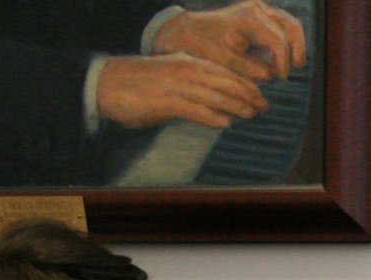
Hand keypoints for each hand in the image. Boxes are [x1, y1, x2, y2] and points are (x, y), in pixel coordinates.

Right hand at [97, 54, 268, 128]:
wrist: (107, 82)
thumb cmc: (138, 84)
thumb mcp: (170, 78)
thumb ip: (193, 89)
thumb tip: (215, 106)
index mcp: (187, 64)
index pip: (224, 73)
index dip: (245, 85)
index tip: (260, 96)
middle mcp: (185, 72)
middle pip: (225, 82)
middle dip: (247, 95)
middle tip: (264, 107)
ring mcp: (176, 86)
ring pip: (214, 95)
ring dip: (236, 106)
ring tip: (251, 114)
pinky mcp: (165, 102)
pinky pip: (193, 109)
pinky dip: (210, 117)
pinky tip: (224, 124)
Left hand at [154, 1, 307, 81]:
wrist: (190, 31)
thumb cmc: (204, 48)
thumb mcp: (224, 62)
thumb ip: (249, 69)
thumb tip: (270, 74)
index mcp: (249, 20)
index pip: (278, 40)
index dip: (283, 62)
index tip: (279, 78)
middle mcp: (257, 9)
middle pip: (291, 28)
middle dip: (294, 52)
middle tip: (289, 72)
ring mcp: (259, 7)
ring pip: (290, 24)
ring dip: (294, 45)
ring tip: (291, 65)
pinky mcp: (259, 11)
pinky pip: (282, 24)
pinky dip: (286, 40)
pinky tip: (279, 58)